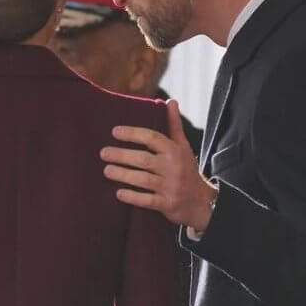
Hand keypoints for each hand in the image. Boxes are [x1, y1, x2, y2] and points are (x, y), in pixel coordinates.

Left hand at [100, 99, 216, 230]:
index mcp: (175, 151)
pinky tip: (119, 193)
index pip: (152, 138)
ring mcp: (171, 187)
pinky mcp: (168, 204)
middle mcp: (173, 168)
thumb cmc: (187, 170)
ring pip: (144, 179)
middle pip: (144, 159)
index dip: (133, 134)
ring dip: (123, 175)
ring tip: (106, 170)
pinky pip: (148, 201)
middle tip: (103, 153)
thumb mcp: (183, 146)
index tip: (115, 132)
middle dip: (122, 156)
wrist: (202, 202)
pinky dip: (134, 197)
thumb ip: (174, 124)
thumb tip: (170, 101)